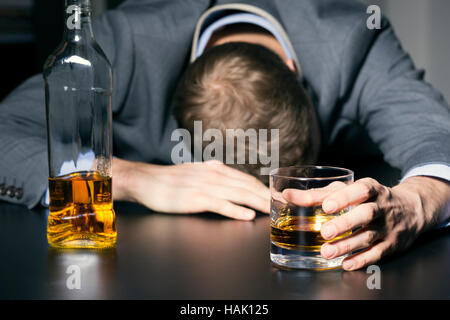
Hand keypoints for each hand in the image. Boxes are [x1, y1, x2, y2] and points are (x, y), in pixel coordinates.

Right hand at [113, 158, 269, 219]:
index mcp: (215, 169)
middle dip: (266, 196)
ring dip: (258, 202)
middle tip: (282, 205)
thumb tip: (227, 176)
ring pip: (238, 194)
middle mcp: (214, 175)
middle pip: (247, 186)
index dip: (263, 188)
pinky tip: (247, 215)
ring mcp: (205, 186)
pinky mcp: (196, 199)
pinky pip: (220, 205)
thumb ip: (213, 173)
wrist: (147, 181)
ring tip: (272, 210)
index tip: (276, 196)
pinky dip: (235, 210)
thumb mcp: (196, 171)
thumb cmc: (170, 179)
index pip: (245, 179)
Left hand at [282, 176, 449, 270]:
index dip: (344, 197)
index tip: (326, 205)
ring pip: (368, 236)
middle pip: (365, 214)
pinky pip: (377, 253)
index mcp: (371, 189)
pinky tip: (346, 263)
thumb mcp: (349, 190)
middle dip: (345, 223)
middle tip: (325, 232)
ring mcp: (387, 226)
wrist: (411, 208)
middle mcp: (381, 207)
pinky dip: (362, 259)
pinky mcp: (391, 244)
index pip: (360, 190)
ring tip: (326, 251)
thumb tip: (288, 195)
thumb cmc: (369, 197)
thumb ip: (319, 193)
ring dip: (347, 245)